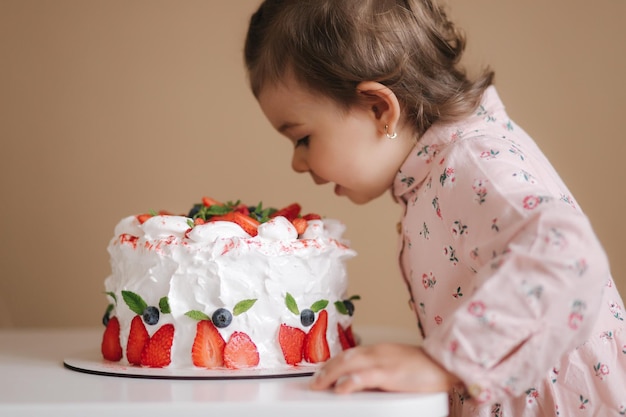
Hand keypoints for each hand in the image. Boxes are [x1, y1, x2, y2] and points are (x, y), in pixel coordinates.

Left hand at [309, 343, 459, 393]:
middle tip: (314, 381)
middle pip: (345, 356)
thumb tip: (362, 384)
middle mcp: (378, 352)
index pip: (350, 353)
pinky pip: (365, 376)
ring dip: (330, 374)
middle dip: (326, 368)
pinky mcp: (391, 373)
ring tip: (318, 385)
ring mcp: (384, 361)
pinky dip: (349, 382)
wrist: (447, 363)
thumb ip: (381, 372)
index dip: (334, 363)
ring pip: (349, 363)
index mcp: (380, 350)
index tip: (323, 372)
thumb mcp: (399, 366)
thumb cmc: (426, 368)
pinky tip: (340, 388)